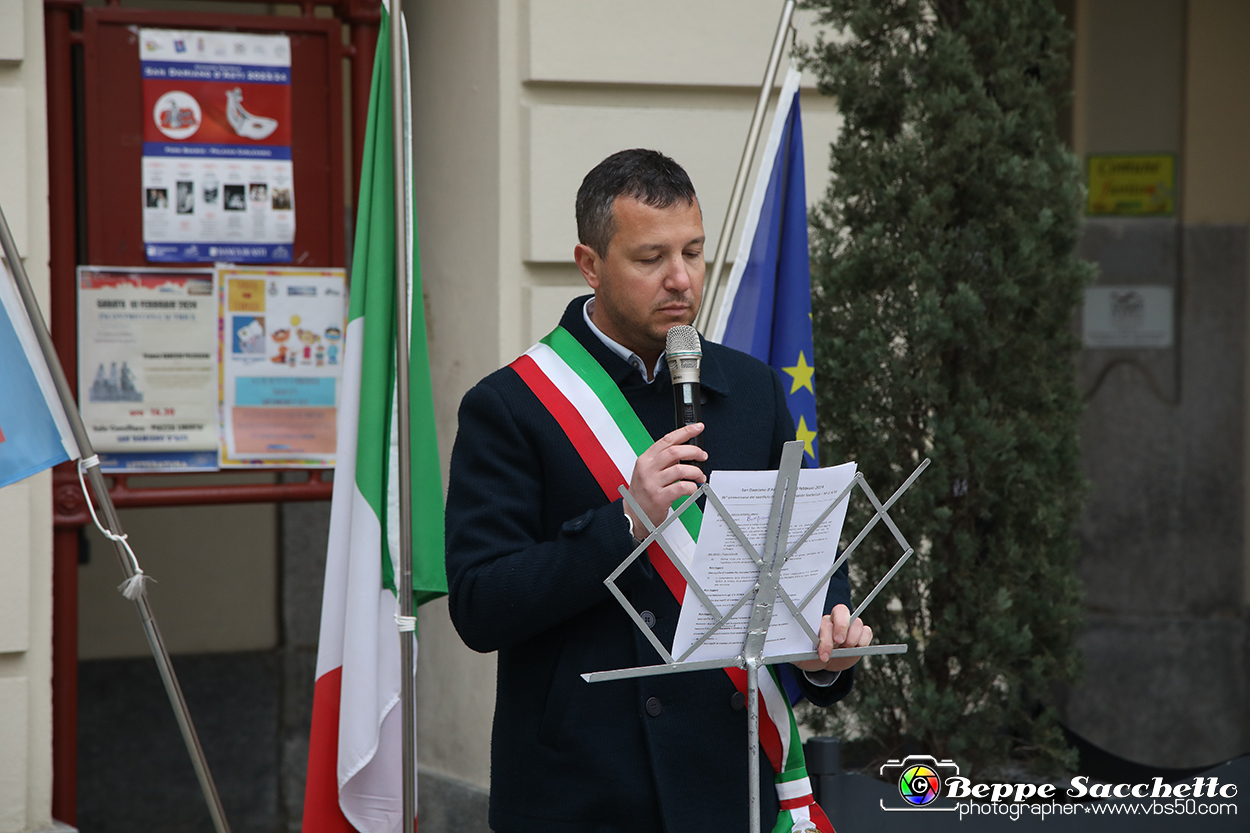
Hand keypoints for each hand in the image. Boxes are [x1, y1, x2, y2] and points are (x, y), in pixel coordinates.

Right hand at [623, 422, 707, 537]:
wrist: (633, 515)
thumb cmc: (643, 493)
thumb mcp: (647, 471)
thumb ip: (663, 461)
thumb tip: (686, 451)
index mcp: (645, 459)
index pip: (667, 440)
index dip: (685, 432)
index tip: (697, 427)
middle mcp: (647, 469)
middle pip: (675, 452)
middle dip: (694, 452)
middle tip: (702, 456)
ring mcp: (652, 483)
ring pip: (680, 469)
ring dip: (695, 472)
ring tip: (699, 476)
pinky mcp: (659, 498)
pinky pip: (681, 488)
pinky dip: (691, 487)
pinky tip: (692, 488)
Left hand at [792, 604, 871, 673]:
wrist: (821, 664)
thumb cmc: (808, 655)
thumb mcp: (799, 654)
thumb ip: (793, 648)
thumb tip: (784, 643)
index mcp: (819, 623)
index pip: (825, 620)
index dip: (827, 633)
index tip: (826, 648)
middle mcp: (834, 621)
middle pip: (842, 612)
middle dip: (842, 627)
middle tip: (840, 643)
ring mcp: (848, 628)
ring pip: (856, 623)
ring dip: (853, 638)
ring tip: (846, 650)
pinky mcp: (859, 637)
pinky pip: (866, 632)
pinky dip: (863, 640)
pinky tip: (856, 649)